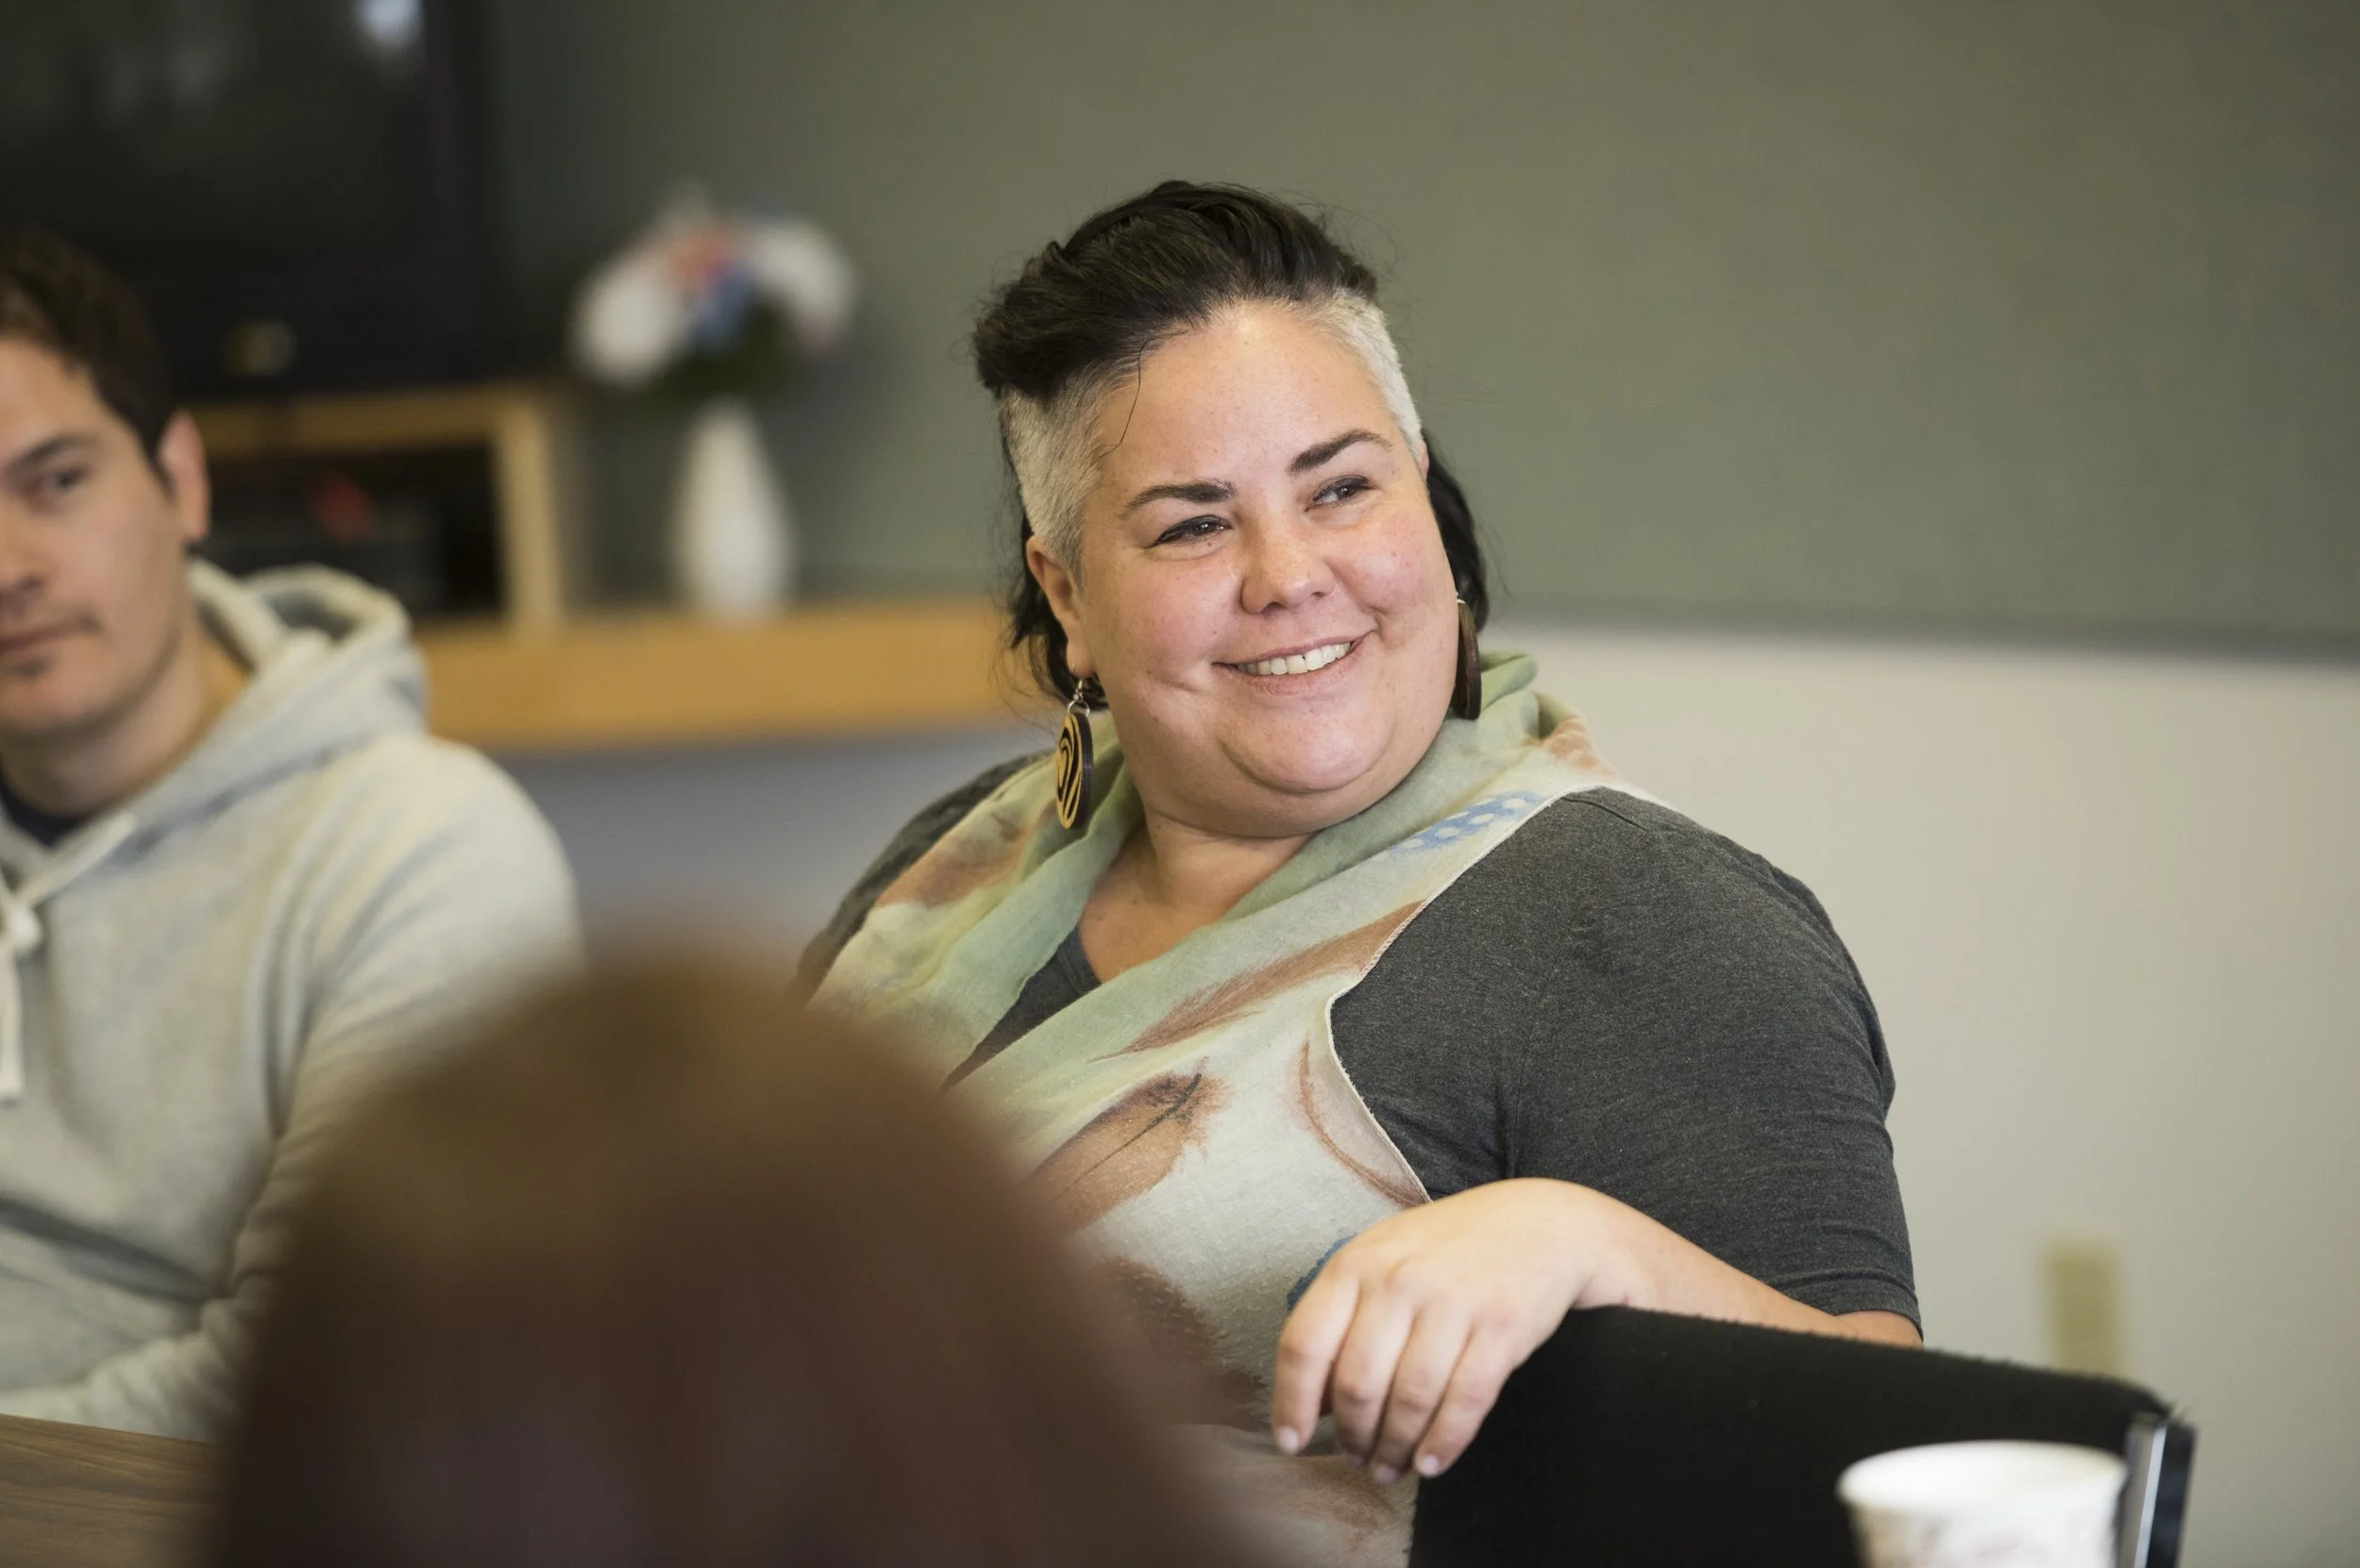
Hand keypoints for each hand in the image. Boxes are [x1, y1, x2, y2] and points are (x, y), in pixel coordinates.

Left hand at [1270, 1178, 1638, 1483]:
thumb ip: (1343, 1316)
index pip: (1305, 1343)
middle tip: (1355, 1458)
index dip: (1292, 1402)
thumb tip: (1314, 1400)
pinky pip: (1465, 1401)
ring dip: (1395, 1448)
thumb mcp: (1382, 1259)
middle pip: (1357, 1384)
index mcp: (1356, 1263)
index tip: (1291, 1441)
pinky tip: (1431, 1462)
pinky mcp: (1501, 1327)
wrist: (1539, 1223)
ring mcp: (1453, 1302)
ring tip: (1390, 1467)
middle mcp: (1399, 1280)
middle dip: (1352, 1436)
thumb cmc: (1448, 1249)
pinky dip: (1444, 1442)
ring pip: (1409, 1400)